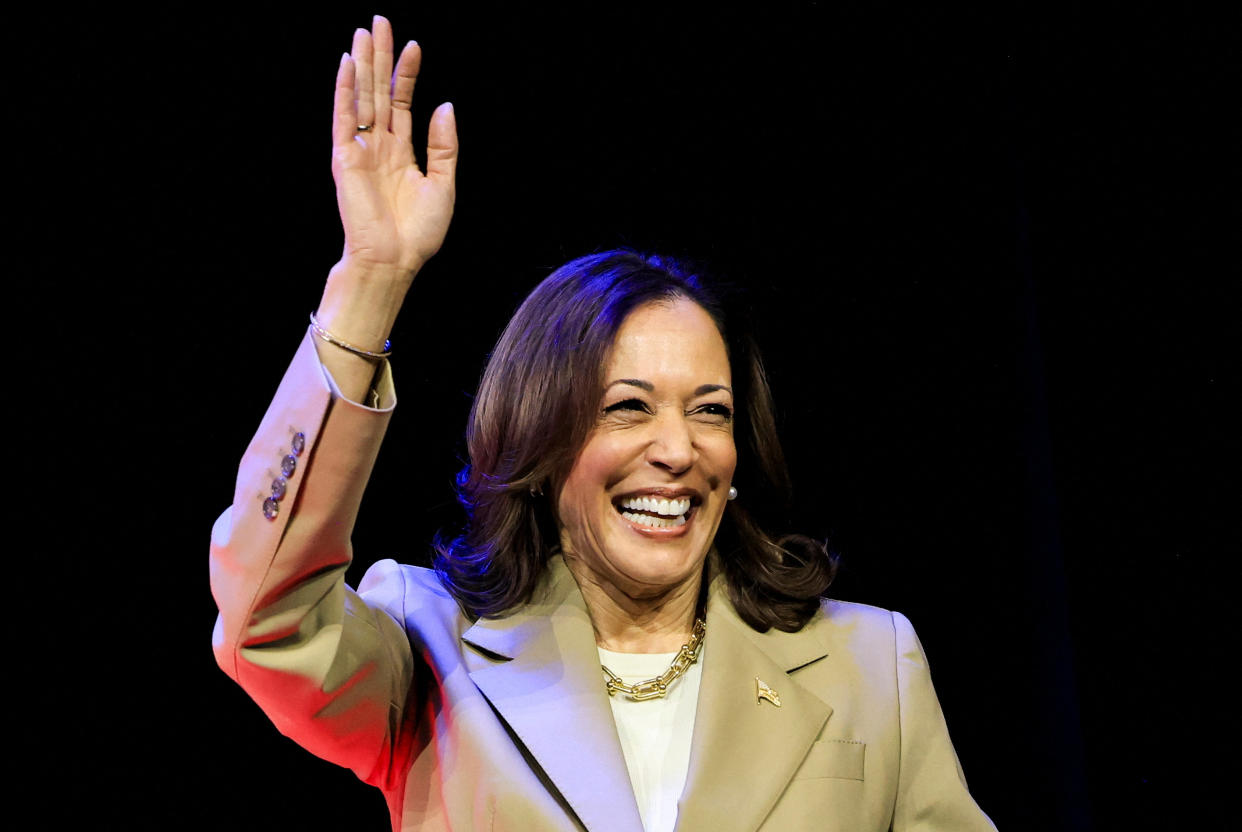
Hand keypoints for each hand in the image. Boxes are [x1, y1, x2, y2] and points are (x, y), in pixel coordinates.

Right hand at [331, 16, 456, 278]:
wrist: (395, 260)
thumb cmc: (418, 233)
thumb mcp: (443, 184)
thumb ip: (443, 145)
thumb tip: (444, 105)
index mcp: (401, 153)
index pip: (402, 103)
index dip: (407, 75)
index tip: (414, 46)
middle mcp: (379, 147)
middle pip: (379, 92)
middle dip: (380, 57)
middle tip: (380, 21)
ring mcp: (360, 150)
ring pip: (361, 98)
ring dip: (361, 65)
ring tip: (363, 32)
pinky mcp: (345, 158)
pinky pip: (343, 118)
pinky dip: (344, 90)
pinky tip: (346, 64)